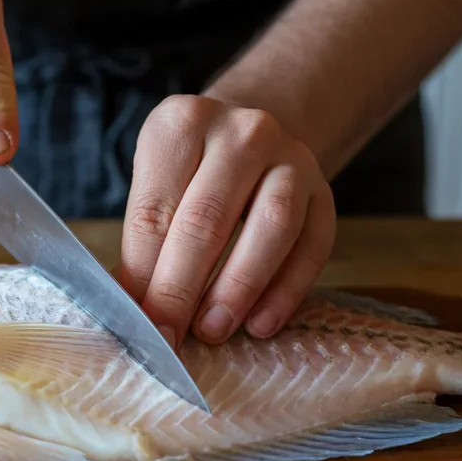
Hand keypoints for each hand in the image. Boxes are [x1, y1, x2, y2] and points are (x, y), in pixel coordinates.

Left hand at [119, 96, 335, 347]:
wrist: (249, 138)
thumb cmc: (190, 173)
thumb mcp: (156, 186)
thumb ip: (146, 242)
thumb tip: (137, 309)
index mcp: (182, 123)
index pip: (155, 209)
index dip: (143, 274)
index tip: (139, 323)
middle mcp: (241, 132)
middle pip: (207, 219)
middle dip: (183, 287)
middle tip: (170, 337)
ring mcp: (291, 157)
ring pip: (270, 226)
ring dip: (238, 288)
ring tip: (213, 330)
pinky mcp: (323, 191)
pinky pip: (312, 245)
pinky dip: (286, 291)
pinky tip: (260, 324)